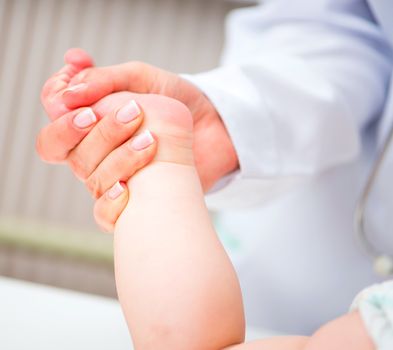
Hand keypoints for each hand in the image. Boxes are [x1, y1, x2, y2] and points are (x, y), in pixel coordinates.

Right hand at [43, 48, 238, 190]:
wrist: (213, 129)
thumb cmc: (176, 101)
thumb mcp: (144, 78)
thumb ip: (107, 80)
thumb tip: (70, 92)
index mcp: (91, 117)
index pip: (53, 108)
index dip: (56, 95)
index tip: (78, 79)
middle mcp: (93, 149)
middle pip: (57, 146)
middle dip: (76, 129)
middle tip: (120, 113)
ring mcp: (110, 176)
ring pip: (87, 175)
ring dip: (115, 155)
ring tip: (150, 139)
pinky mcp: (132, 201)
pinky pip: (103, 213)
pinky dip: (111, 201)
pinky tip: (129, 186)